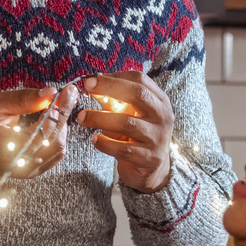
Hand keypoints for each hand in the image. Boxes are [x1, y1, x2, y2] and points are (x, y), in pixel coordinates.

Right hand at [0, 83, 77, 178]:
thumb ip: (25, 99)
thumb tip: (51, 92)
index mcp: (6, 147)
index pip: (43, 128)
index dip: (59, 109)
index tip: (68, 91)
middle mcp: (19, 164)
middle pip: (55, 140)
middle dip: (63, 115)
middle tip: (65, 96)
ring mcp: (27, 171)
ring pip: (58, 148)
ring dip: (61, 127)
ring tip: (53, 109)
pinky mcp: (33, 172)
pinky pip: (55, 156)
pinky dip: (58, 137)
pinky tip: (51, 124)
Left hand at [76, 70, 174, 191]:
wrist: (153, 169)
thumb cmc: (138, 136)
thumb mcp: (130, 115)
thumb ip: (114, 101)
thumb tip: (91, 84)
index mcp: (160, 101)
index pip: (140, 80)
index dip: (115, 77)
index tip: (92, 79)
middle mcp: (162, 117)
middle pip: (138, 94)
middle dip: (110, 87)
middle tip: (88, 87)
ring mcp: (158, 138)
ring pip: (127, 123)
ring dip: (100, 117)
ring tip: (82, 118)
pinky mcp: (149, 158)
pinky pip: (123, 149)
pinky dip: (106, 143)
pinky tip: (95, 140)